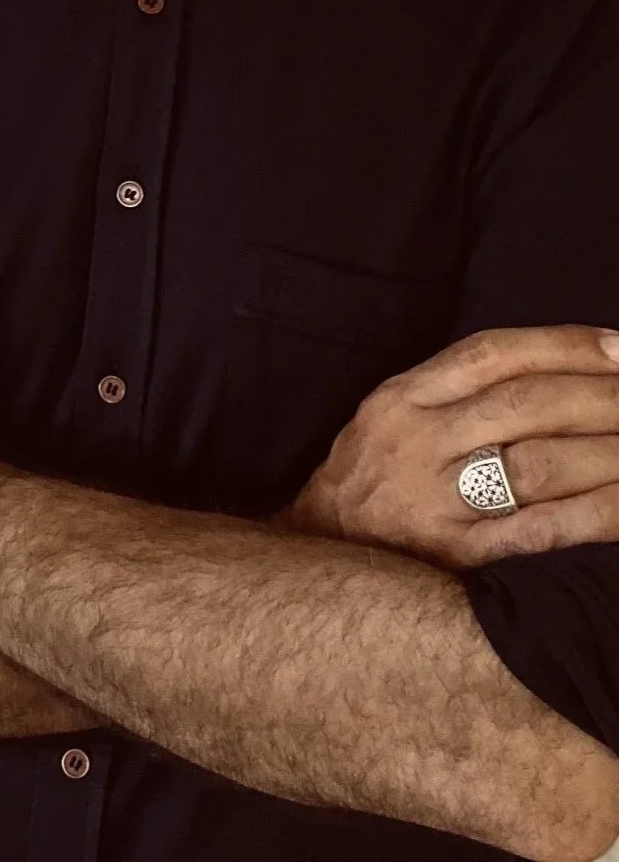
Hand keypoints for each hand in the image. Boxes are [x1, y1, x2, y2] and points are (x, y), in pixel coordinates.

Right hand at [284, 325, 618, 565]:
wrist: (316, 550)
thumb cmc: (373, 474)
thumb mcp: (394, 411)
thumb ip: (458, 388)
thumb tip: (557, 369)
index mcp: (403, 396)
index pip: (493, 354)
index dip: (564, 345)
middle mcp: (418, 441)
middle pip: (525, 405)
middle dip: (603, 398)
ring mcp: (437, 501)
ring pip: (538, 464)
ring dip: (609, 452)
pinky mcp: (457, 558)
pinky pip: (539, 530)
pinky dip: (593, 513)